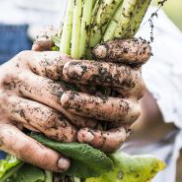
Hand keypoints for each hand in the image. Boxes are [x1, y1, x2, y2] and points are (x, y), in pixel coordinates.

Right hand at [0, 50, 98, 171]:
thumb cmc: (2, 88)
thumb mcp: (21, 66)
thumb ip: (50, 60)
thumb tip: (89, 55)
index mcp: (26, 61)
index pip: (65, 66)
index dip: (90, 83)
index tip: (107, 98)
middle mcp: (15, 79)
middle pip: (61, 96)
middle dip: (86, 115)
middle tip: (103, 129)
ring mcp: (3, 105)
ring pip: (48, 121)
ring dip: (72, 138)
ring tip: (86, 147)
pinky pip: (27, 146)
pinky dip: (48, 158)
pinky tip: (63, 165)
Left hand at [33, 33, 151, 151]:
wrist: (82, 111)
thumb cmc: (76, 74)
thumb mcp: (70, 54)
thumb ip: (57, 43)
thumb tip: (41, 43)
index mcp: (128, 61)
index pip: (139, 50)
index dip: (122, 48)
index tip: (96, 49)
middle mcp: (134, 85)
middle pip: (124, 76)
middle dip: (95, 73)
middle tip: (68, 71)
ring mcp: (130, 110)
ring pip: (119, 108)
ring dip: (92, 104)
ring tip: (66, 100)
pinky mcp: (122, 133)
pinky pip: (117, 138)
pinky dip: (100, 138)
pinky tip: (81, 134)